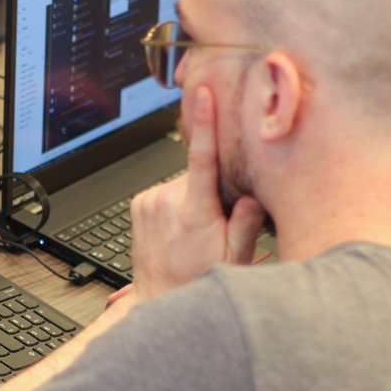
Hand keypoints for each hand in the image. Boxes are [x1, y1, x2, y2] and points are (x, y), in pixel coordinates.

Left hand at [129, 85, 264, 299]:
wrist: (157, 295)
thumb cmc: (197, 277)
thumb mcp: (235, 258)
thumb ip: (244, 226)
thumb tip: (252, 198)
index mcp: (194, 212)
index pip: (201, 158)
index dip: (205, 123)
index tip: (203, 95)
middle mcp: (167, 202)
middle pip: (198, 173)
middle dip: (210, 187)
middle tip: (215, 218)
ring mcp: (149, 201)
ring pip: (182, 181)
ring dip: (192, 196)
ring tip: (193, 228)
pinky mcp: (138, 202)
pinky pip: (166, 190)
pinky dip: (176, 200)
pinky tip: (178, 224)